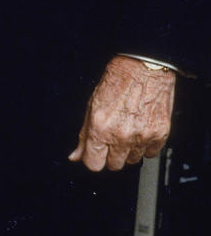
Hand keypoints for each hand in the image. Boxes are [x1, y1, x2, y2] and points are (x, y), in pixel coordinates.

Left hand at [69, 55, 175, 171]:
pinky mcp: (160, 135)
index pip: (93, 164)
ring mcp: (142, 137)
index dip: (92, 159)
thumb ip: (83, 134)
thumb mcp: (91, 105)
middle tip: (111, 137)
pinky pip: (150, 154)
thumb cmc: (117, 82)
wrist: (143, 69)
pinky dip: (145, 146)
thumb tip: (75, 155)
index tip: (94, 153)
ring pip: (132, 161)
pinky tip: (140, 129)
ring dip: (128, 150)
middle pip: (113, 166)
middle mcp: (121, 135)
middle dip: (110, 155)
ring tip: (126, 129)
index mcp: (100, 128)